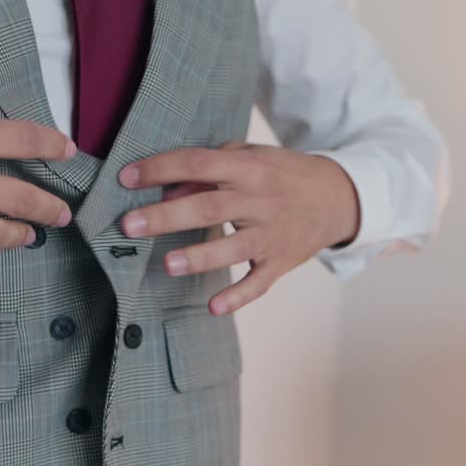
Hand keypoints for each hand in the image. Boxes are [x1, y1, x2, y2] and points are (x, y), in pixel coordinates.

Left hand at [119, 142, 360, 314]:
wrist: (338, 197)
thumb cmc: (281, 174)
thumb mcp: (249, 158)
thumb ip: (209, 170)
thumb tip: (167, 190)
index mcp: (250, 168)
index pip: (200, 164)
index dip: (162, 168)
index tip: (127, 177)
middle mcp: (261, 200)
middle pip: (211, 207)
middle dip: (168, 217)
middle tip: (129, 225)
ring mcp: (273, 234)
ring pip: (234, 247)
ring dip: (200, 256)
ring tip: (167, 264)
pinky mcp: (281, 262)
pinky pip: (259, 283)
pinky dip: (238, 296)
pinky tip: (214, 307)